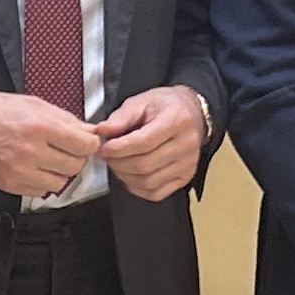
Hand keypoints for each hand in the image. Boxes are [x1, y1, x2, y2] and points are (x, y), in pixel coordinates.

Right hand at [0, 88, 104, 198]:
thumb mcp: (30, 103)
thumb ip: (63, 118)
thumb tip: (86, 130)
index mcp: (39, 125)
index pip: (84, 145)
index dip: (89, 143)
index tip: (86, 142)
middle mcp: (31, 151)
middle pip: (75, 165)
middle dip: (74, 157)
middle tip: (66, 148)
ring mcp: (20, 171)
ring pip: (60, 182)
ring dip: (58, 171)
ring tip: (47, 158)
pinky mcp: (11, 185)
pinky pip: (40, 191)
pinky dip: (41, 181)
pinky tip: (32, 166)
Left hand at [91, 85, 207, 201]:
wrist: (192, 114)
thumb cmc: (166, 107)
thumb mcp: (142, 101)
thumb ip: (121, 117)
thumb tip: (102, 131)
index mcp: (177, 120)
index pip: (144, 142)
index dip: (119, 149)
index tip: (104, 148)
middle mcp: (186, 145)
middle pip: (144, 165)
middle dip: (118, 163)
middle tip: (107, 156)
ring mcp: (187, 164)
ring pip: (148, 181)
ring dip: (125, 176)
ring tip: (117, 163)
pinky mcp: (185, 177)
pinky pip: (156, 193)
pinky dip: (137, 188)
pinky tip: (130, 175)